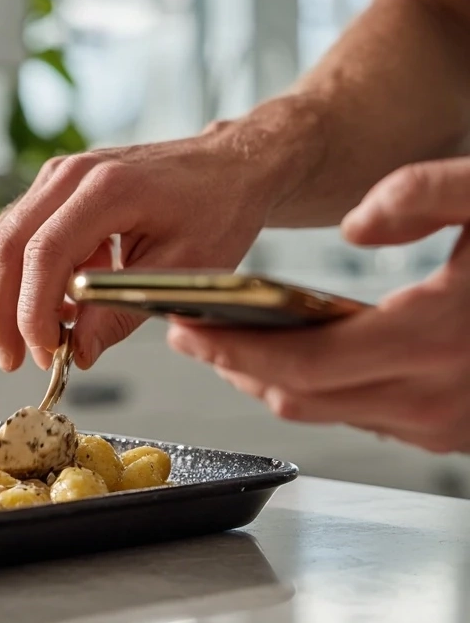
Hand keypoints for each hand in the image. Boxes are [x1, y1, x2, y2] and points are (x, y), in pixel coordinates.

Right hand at [0, 123, 278, 372]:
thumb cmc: (217, 208)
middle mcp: (72, 175)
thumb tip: (79, 352)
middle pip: (5, 245)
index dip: (34, 311)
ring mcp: (57, 177)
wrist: (227, 167)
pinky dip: (24, 278)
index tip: (44, 353)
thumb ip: (123, 311)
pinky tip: (56, 308)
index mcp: (109, 188)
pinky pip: (18, 236)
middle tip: (14, 359)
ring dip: (6, 297)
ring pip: (2, 241)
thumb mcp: (183, 270)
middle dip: (0, 312)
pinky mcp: (54, 189)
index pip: (45, 252)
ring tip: (39, 340)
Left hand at [168, 157, 469, 453]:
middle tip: (189, 331)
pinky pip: (366, 416)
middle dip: (233, 365)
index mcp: (436, 339)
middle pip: (298, 397)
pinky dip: (319, 387)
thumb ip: (424, 193)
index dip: (228, 348)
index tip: (181, 324)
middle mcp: (437, 399)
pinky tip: (302, 353)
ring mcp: (449, 424)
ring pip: (328, 413)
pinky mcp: (457, 429)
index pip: (298, 364)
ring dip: (271, 378)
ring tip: (230, 339)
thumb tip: (355, 224)